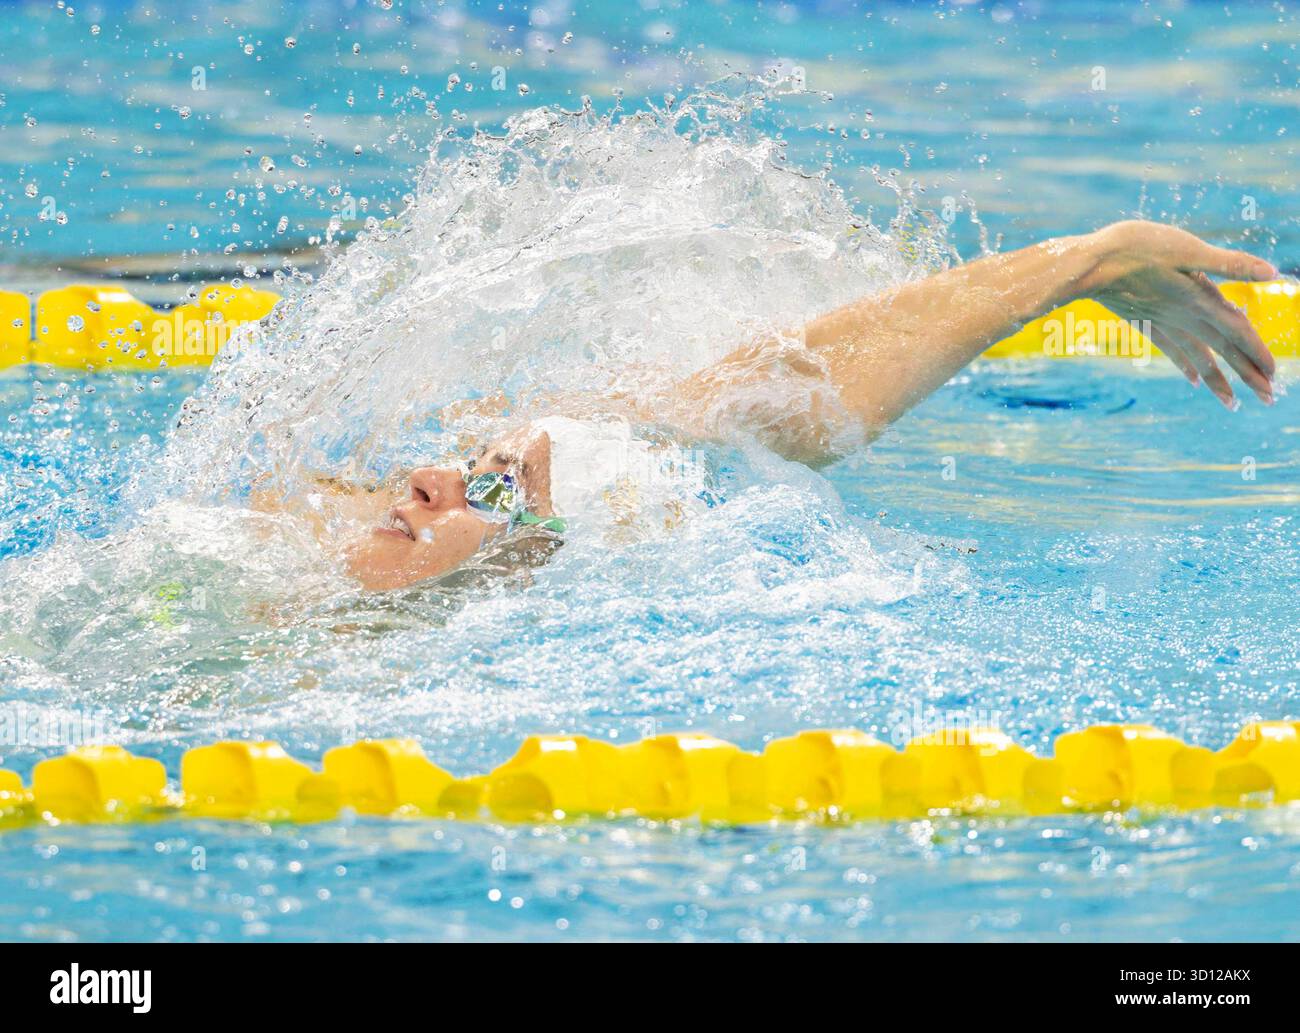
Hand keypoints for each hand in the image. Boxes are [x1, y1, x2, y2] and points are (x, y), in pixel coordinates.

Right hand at [1080, 220, 1277, 407]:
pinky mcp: (1145, 321)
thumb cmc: (1137, 248)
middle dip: (1247, 375)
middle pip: (1223, 350)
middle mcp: (1184, 317)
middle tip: (1268, 398)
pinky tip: (1193, 380)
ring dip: (1217, 380)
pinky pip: (1171, 349)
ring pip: (1198, 356)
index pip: (1238, 331)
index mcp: (1200, 299)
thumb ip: (1230, 264)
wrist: (1088, 266)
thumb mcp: (1188, 249)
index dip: (1258, 352)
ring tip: (1232, 403)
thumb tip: (1272, 272)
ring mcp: (1163, 322)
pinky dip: (1186, 365)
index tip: (1275, 376)